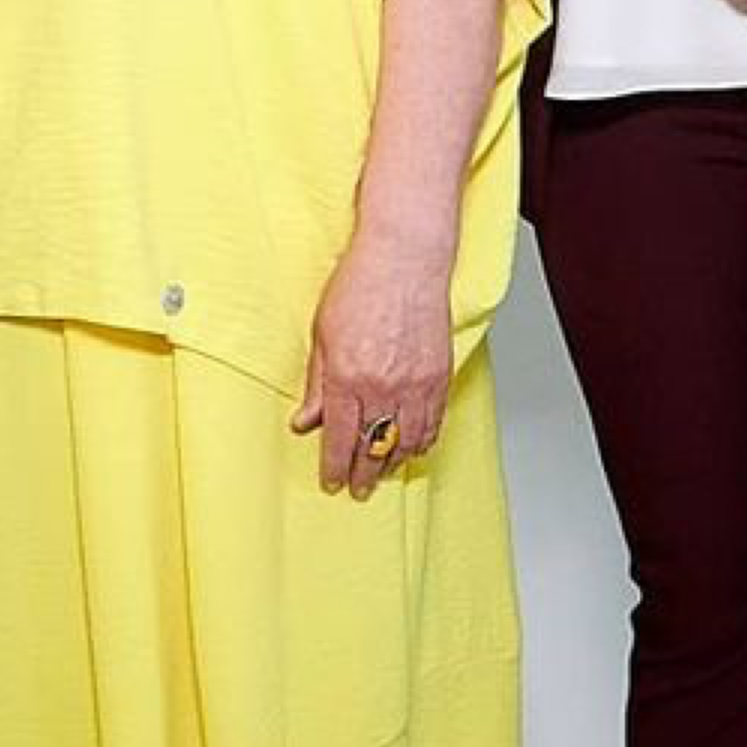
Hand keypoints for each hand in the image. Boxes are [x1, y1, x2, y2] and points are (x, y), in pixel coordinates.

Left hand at [290, 226, 453, 501]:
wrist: (404, 258)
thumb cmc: (360, 285)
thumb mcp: (321, 334)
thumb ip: (317, 384)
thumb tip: (306, 421)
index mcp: (348, 377)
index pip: (340, 438)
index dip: (335, 466)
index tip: (332, 481)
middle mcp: (383, 386)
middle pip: (373, 447)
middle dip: (363, 474)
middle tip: (358, 488)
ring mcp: (416, 383)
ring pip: (406, 441)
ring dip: (393, 463)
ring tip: (383, 474)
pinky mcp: (440, 375)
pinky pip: (433, 422)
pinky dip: (423, 441)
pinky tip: (414, 449)